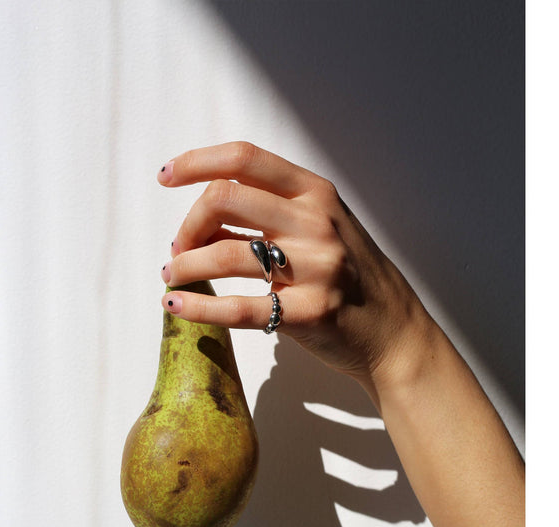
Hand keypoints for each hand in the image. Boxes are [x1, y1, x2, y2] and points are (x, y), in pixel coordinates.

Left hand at [158, 141, 433, 406]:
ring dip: (185, 265)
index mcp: (316, 194)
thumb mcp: (320, 230)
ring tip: (172, 277)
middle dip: (187, 225)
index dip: (196, 162)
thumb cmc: (352, 279)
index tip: (166, 177)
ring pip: (226, 255)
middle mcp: (317, 223)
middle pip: (226, 199)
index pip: (245, 159)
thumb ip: (271, 217)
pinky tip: (176, 305)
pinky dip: (199, 307)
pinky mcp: (310, 313)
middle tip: (176, 249)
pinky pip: (240, 308)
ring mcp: (317, 268)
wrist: (395, 332)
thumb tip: (201, 221)